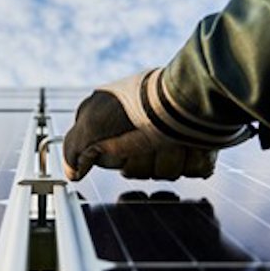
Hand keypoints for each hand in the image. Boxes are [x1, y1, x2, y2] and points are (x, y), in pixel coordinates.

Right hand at [63, 69, 253, 180]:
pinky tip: (194, 142)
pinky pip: (193, 169)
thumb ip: (74, 148)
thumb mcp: (92, 122)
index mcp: (115, 122)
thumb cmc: (140, 105)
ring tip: (174, 137)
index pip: (105, 159)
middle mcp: (141, 131)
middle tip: (147, 139)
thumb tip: (73, 173)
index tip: (118, 147)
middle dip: (144, 158)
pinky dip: (195, 158)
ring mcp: (169, 139)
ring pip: (165, 172)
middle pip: (135, 170)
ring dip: (171, 157)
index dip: (114, 157)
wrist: (191, 97)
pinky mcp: (196, 147)